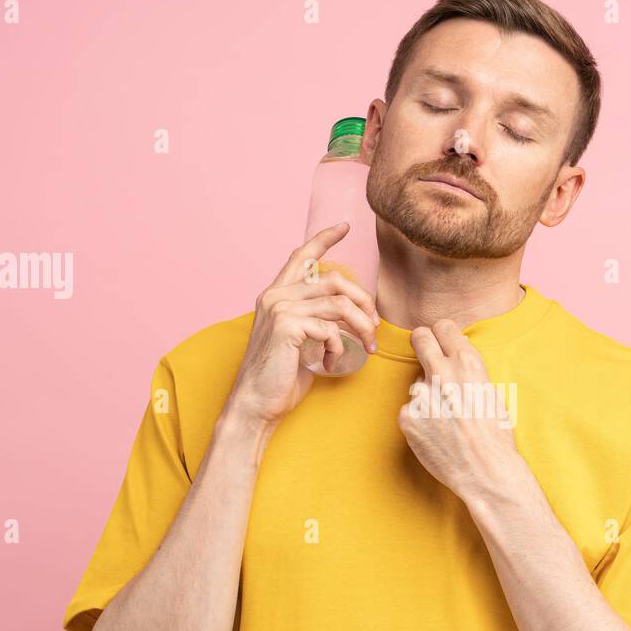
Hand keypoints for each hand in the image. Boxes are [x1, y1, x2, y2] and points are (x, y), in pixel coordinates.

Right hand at [226, 222, 378, 428]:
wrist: (256, 404)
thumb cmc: (279, 377)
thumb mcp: (300, 340)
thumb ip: (316, 319)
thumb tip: (351, 312)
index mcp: (276, 295)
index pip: (301, 257)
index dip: (324, 239)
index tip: (345, 227)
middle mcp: (275, 296)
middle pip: (335, 280)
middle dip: (363, 301)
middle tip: (375, 326)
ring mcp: (280, 309)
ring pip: (339, 304)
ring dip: (361, 327)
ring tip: (366, 347)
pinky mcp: (288, 327)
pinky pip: (331, 329)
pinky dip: (339, 347)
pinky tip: (331, 362)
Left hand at [398, 319, 525, 503]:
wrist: (485, 471)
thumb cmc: (495, 436)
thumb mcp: (490, 391)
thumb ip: (468, 371)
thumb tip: (454, 357)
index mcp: (468, 362)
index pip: (443, 327)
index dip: (441, 335)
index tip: (440, 342)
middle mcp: (442, 372)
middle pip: (420, 338)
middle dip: (422, 343)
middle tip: (426, 355)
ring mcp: (421, 395)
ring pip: (417, 383)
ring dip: (426, 395)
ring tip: (445, 419)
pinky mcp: (407, 417)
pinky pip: (410, 410)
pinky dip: (420, 420)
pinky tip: (436, 434)